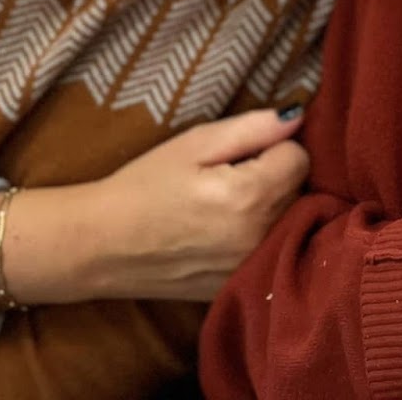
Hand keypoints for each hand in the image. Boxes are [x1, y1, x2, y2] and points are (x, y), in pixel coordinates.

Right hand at [3, 107, 308, 304]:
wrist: (102, 244)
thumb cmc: (144, 185)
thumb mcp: (194, 143)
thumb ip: (252, 127)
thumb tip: (297, 116)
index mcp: (249, 196)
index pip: (299, 158)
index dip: (273, 146)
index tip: (241, 151)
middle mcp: (259, 237)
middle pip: (297, 190)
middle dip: (273, 175)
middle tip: (228, 173)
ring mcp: (249, 267)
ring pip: (286, 220)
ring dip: (268, 206)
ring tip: (223, 202)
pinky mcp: (237, 284)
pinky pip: (267, 248)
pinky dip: (255, 235)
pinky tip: (219, 230)